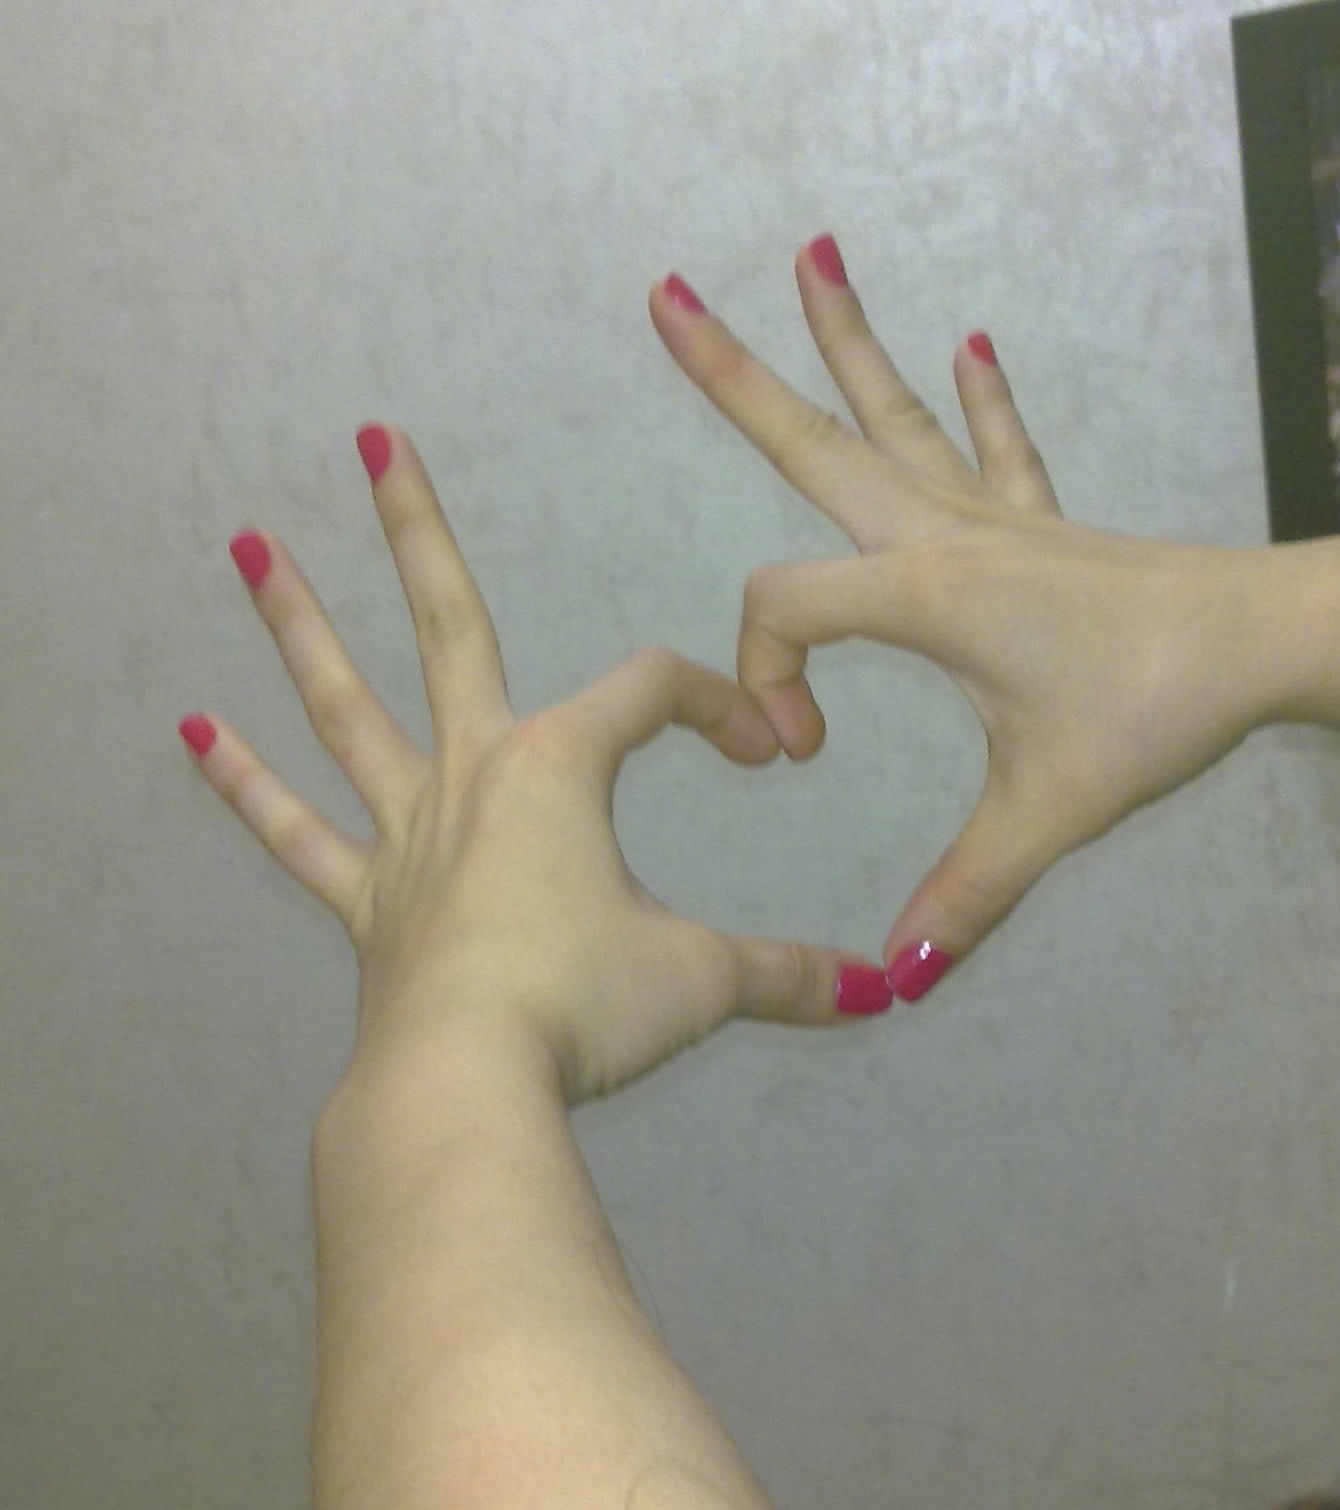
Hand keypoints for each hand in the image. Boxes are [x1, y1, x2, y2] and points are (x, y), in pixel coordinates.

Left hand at [179, 425, 886, 1104]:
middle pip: (448, 624)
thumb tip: (881, 988)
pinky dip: (245, 784)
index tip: (763, 748)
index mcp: (560, 768)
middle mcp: (473, 775)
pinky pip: (296, 832)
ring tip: (248, 543)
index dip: (716, 702)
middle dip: (414, 528)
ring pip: (345, 707)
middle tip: (374, 438)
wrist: (469, 1081)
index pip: (650, 691)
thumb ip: (790, 976)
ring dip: (299, 623)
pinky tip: (194, 730)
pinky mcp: (366, 899)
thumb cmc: (586, 1008)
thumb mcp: (704, 980)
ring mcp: (406, 833)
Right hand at [650, 240, 1279, 996]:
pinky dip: (978, 399)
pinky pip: (995, 448)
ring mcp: (992, 518)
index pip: (782, 607)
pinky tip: (971, 344)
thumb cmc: (1153, 708)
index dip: (762, 678)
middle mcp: (940, 534)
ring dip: (847, 343)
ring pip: (896, 417)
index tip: (798, 751)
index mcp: (922, 593)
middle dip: (731, 372)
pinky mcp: (1040, 524)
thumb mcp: (1047, 810)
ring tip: (810, 257)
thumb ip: (963, 893)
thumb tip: (896, 976)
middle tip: (664, 295)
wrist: (1265, 640)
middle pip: (813, 440)